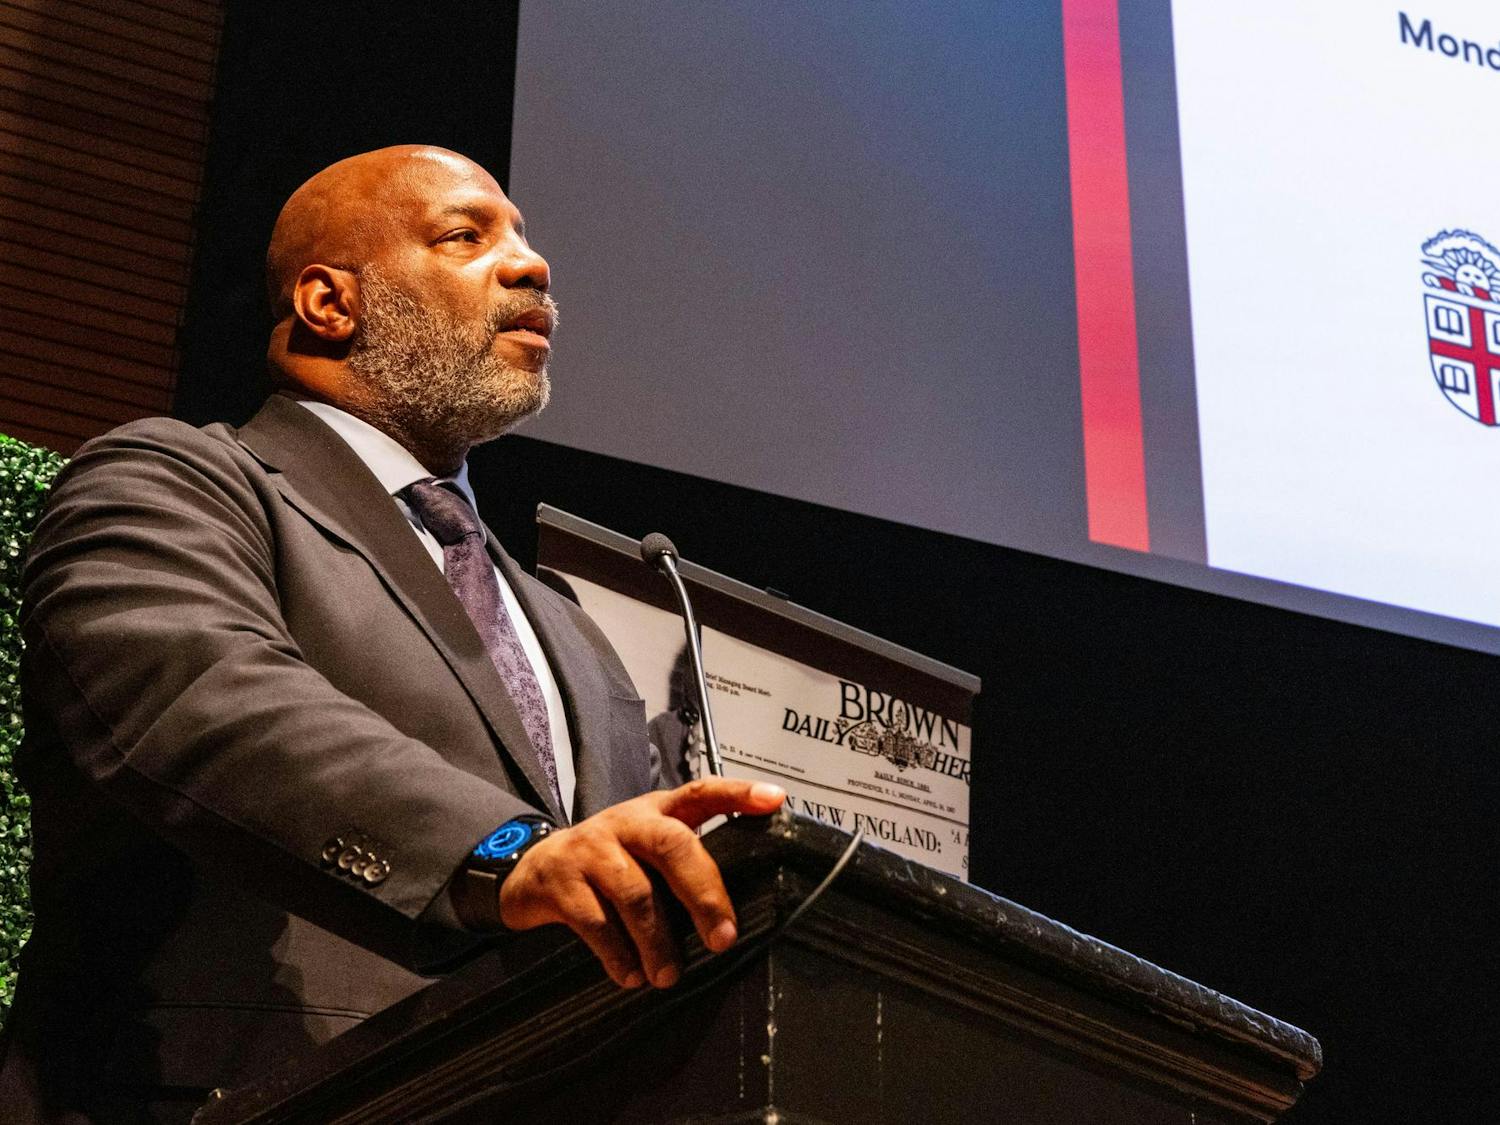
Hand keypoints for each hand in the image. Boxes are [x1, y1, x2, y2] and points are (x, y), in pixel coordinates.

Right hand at [497, 778, 785, 988]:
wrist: (529, 870)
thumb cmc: (605, 864)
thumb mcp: (642, 851)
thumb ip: (680, 865)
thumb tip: (729, 917)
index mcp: (654, 812)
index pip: (702, 792)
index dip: (738, 794)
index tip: (774, 800)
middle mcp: (625, 822)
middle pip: (673, 845)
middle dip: (704, 894)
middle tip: (723, 939)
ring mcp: (591, 848)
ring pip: (636, 893)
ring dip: (658, 941)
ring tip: (669, 975)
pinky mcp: (561, 879)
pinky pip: (596, 922)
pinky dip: (618, 954)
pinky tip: (629, 975)